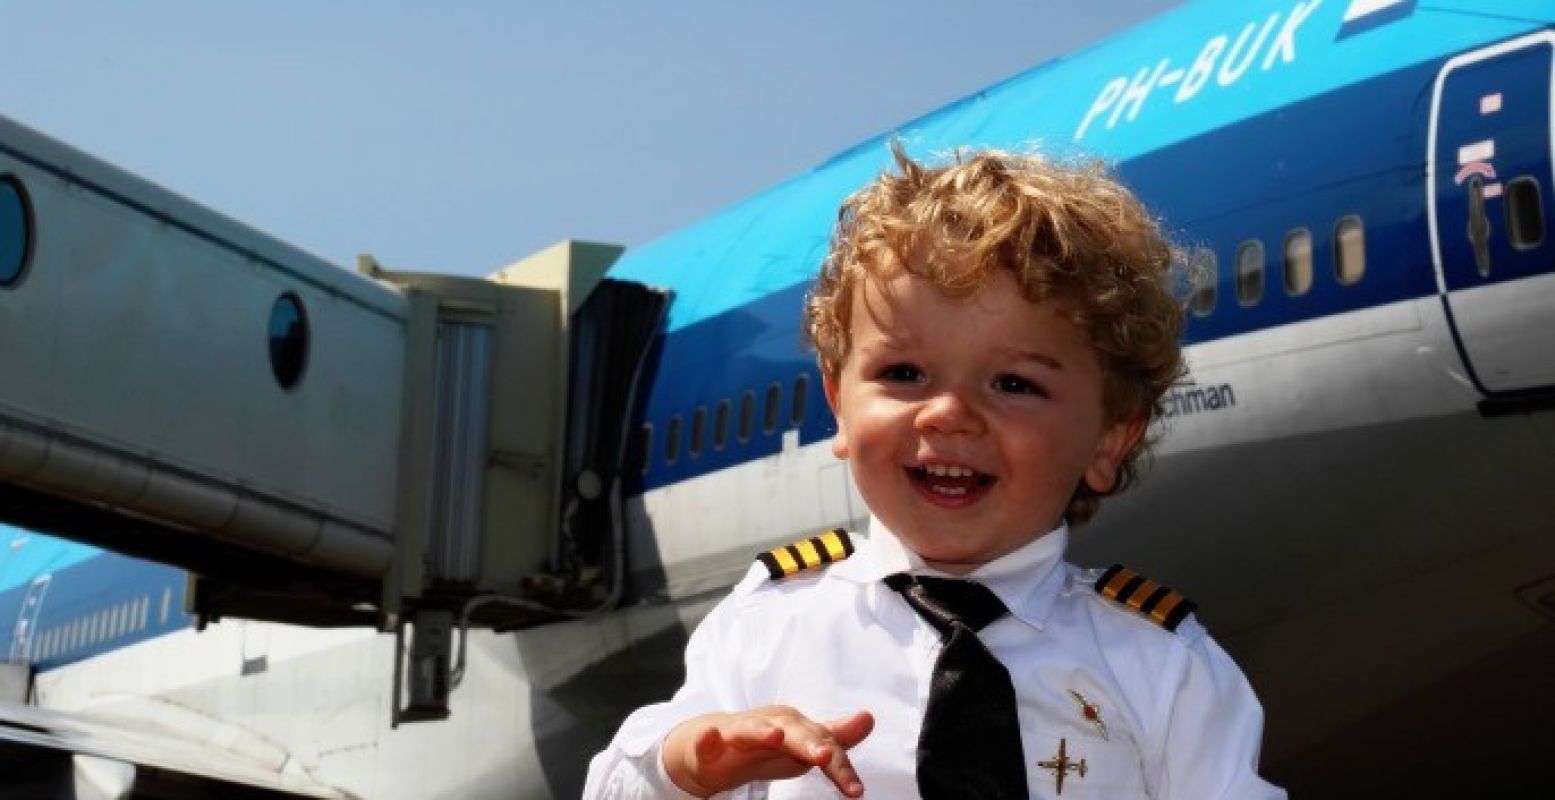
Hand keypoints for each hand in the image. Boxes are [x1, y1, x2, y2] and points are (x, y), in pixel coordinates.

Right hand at [661, 706, 874, 797]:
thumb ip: (834, 738)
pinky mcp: (708, 744)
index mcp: (793, 725)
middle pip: (791, 731)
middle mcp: (768, 724)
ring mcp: (737, 732)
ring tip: (774, 736)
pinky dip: (707, 738)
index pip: (822, 745)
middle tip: (824, 756)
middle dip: (808, 742)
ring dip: (761, 731)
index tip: (855, 791)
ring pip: (749, 728)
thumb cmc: (763, 746)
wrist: (710, 744)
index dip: (840, 767)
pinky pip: (706, 741)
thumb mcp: (801, 745)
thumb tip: (868, 718)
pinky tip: (709, 737)